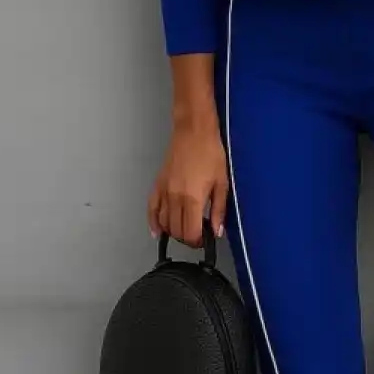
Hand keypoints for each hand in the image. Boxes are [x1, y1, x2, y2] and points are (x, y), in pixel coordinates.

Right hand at [147, 110, 229, 246]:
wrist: (194, 132)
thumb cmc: (211, 154)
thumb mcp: (222, 183)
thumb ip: (218, 210)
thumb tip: (217, 232)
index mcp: (192, 199)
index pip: (189, 233)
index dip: (198, 241)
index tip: (206, 239)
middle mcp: (174, 198)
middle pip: (176, 231)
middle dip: (187, 238)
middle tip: (199, 234)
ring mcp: (163, 192)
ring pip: (163, 223)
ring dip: (174, 232)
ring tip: (186, 229)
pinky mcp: (157, 185)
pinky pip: (151, 209)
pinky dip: (153, 223)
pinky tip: (158, 231)